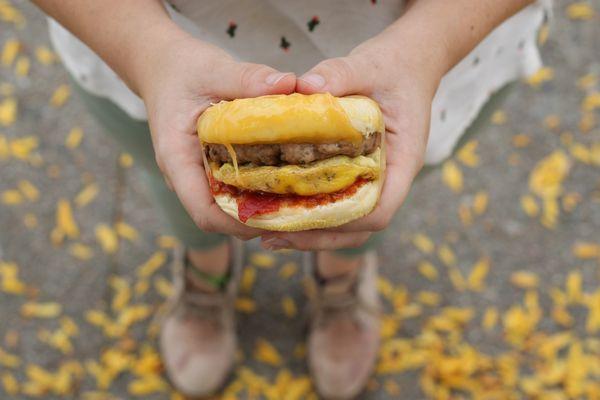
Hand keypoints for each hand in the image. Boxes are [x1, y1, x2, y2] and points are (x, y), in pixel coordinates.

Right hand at [141, 34, 295, 239]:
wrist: (163, 66)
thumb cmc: (182, 68)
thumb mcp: (214, 69)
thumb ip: (248, 78)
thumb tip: (290, 84)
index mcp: (176, 158)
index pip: (203, 211)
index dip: (238, 223)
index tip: (276, 216)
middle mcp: (185, 175)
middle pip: (219, 217)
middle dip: (256, 220)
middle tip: (298, 212)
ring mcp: (197, 174)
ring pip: (227, 207)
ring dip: (259, 209)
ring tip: (298, 201)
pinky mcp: (210, 168)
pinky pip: (232, 190)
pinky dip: (256, 192)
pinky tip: (286, 182)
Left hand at [261, 36, 441, 249]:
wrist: (410, 61)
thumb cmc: (395, 66)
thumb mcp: (369, 64)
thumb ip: (340, 73)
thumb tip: (303, 86)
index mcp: (402, 159)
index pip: (380, 209)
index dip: (344, 223)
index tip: (304, 220)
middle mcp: (390, 177)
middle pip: (359, 227)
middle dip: (317, 237)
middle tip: (273, 236)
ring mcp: (375, 178)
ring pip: (347, 222)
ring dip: (310, 232)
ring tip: (268, 232)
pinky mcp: (359, 173)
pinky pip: (338, 202)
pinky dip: (311, 212)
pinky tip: (279, 209)